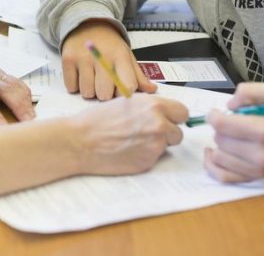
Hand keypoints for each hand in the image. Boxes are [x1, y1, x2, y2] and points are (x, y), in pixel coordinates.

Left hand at [0, 47, 34, 124]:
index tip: (4, 128)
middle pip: (7, 92)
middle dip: (19, 107)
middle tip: (29, 124)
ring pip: (15, 86)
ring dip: (26, 102)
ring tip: (33, 119)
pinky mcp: (1, 73)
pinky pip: (18, 82)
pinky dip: (27, 94)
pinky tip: (31, 107)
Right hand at [60, 20, 156, 99]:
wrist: (87, 24)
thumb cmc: (110, 45)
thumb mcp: (126, 55)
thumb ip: (138, 75)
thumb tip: (152, 90)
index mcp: (120, 56)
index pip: (127, 86)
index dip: (124, 94)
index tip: (121, 91)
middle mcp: (101, 57)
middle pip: (104, 94)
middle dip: (104, 94)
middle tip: (104, 85)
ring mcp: (82, 58)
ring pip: (87, 93)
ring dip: (89, 91)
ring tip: (92, 78)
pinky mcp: (67, 60)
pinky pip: (71, 88)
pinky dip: (75, 86)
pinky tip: (80, 76)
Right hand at [73, 94, 188, 174]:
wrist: (81, 141)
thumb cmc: (98, 120)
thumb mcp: (126, 102)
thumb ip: (148, 107)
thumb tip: (164, 113)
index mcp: (154, 106)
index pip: (183, 112)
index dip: (174, 117)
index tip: (167, 120)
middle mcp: (159, 125)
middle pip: (179, 132)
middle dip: (167, 133)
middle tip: (147, 133)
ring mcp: (155, 146)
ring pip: (167, 147)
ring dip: (156, 145)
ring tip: (133, 142)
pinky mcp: (148, 162)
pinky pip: (155, 159)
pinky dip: (145, 156)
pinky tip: (128, 151)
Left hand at [203, 82, 263, 183]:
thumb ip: (252, 91)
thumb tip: (229, 105)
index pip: (223, 125)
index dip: (214, 116)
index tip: (218, 112)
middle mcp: (260, 155)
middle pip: (220, 139)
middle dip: (221, 129)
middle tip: (233, 124)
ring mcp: (257, 171)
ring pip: (219, 156)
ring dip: (220, 144)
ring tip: (231, 137)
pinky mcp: (254, 180)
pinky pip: (223, 177)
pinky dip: (212, 165)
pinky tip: (214, 154)